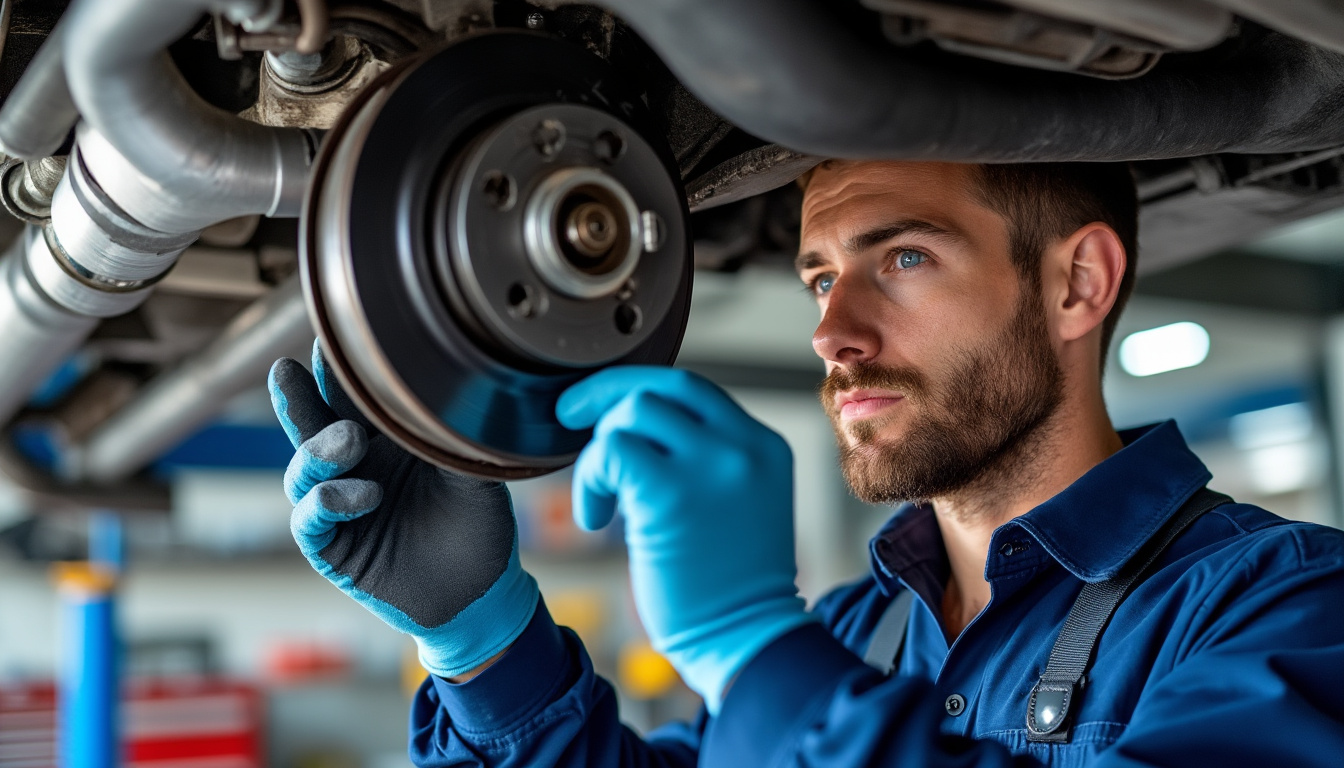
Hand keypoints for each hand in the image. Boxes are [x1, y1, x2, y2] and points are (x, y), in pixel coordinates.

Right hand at [268, 341, 537, 677]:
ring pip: (304, 468)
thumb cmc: (478, 526)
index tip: (333, 333)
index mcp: (387, 439)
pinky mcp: (332, 546)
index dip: (341, 369)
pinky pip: (311, 518)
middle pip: (312, 423)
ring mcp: (338, 504)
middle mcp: (354, 465)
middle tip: (287, 369)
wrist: (481, 593)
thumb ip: (451, 437)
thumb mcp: (473, 474)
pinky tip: (365, 495)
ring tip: (352, 441)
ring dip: (320, 450)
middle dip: (296, 395)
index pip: (355, 397)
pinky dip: (330, 500)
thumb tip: (454, 385)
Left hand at [558, 366, 815, 712]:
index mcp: (763, 444)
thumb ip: (705, 458)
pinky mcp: (674, 494)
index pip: (692, 390)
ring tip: (601, 501)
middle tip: (575, 427)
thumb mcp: (740, 501)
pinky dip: (591, 479)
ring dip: (600, 452)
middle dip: (605, 402)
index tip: (600, 406)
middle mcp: (744, 445)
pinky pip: (612, 452)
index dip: (636, 389)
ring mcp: (712, 465)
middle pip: (660, 388)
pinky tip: (594, 518)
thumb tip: (636, 424)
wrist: (746, 639)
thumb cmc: (730, 586)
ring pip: (633, 412)